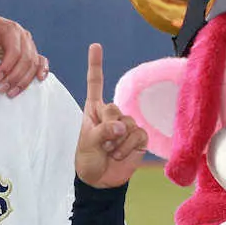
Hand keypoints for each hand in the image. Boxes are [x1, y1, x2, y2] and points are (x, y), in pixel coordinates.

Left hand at [0, 14, 49, 96]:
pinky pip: (40, 60)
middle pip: (26, 59)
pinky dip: (41, 70)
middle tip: (1, 89)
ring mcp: (28, 43)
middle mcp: (23, 36)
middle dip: (14, 77)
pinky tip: (39, 79)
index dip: (7, 68)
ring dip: (24, 80)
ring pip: (33, 63)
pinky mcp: (29, 51)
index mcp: (10, 29)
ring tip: (11, 92)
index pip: (14, 51)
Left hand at [75, 43, 147, 187]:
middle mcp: (110, 114)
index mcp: (93, 110)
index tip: (95, 45)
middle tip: (100, 143)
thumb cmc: (87, 159)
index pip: (95, 84)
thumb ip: (101, 131)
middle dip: (105, 128)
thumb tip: (121, 126)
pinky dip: (127, 148)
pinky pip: (137, 135)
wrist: (100, 180)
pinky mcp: (139, 136)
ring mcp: (126, 124)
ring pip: (127, 123)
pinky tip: (120, 154)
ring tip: (109, 150)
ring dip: (116, 142)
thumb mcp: (86, 144)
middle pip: (113, 108)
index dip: (96, 65)